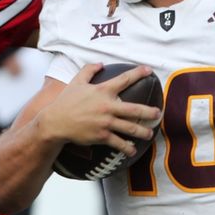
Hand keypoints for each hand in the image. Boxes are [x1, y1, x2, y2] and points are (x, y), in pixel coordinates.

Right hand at [38, 63, 160, 155]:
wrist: (55, 122)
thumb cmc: (66, 101)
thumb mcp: (76, 82)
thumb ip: (88, 70)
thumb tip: (100, 63)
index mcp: (102, 91)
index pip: (124, 80)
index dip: (138, 73)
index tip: (149, 71)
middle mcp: (107, 106)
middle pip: (134, 109)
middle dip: (149, 112)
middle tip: (158, 113)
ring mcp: (106, 122)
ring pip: (130, 128)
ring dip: (143, 132)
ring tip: (150, 134)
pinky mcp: (102, 136)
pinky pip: (118, 142)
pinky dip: (127, 148)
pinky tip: (132, 150)